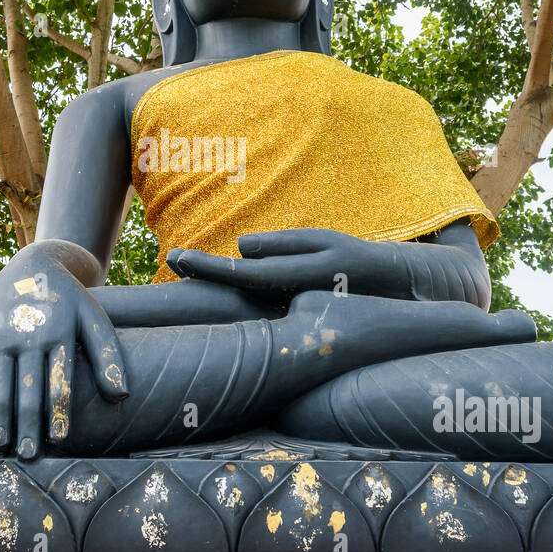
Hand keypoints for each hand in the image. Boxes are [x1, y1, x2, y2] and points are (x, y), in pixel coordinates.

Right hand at [0, 243, 127, 458]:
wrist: (35, 264)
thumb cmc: (70, 302)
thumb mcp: (94, 320)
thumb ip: (107, 356)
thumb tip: (121, 396)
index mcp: (58, 332)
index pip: (59, 381)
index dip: (58, 413)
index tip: (58, 441)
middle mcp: (27, 332)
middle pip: (27, 391)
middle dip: (28, 427)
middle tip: (29, 456)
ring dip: (0, 422)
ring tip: (4, 449)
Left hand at [166, 228, 392, 295]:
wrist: (382, 289)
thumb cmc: (352, 258)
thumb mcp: (321, 241)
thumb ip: (281, 245)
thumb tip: (240, 248)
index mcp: (293, 282)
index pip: (240, 275)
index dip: (208, 267)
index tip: (178, 256)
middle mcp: (283, 302)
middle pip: (231, 289)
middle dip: (200, 273)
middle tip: (170, 256)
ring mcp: (282, 309)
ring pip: (237, 294)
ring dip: (210, 278)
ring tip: (180, 261)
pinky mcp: (283, 309)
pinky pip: (249, 295)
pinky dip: (228, 282)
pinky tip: (210, 273)